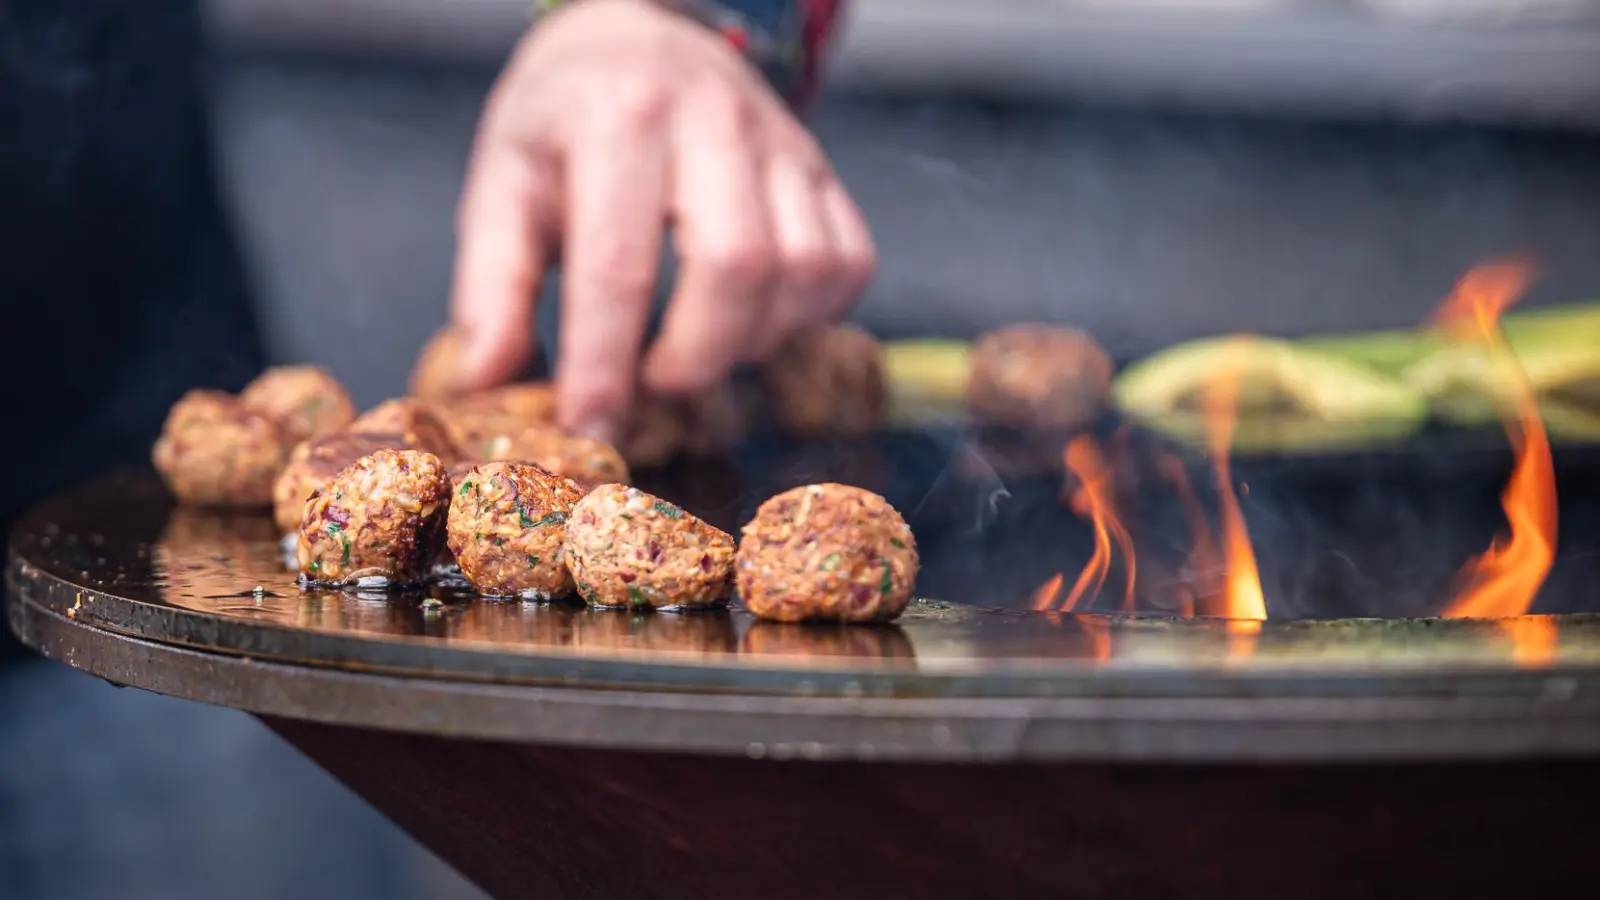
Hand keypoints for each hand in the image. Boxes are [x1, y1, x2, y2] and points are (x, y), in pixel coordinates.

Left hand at [450, 0, 874, 441]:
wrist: (641, 36)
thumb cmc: (564, 123)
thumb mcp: (503, 183)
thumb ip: (491, 285)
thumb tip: (487, 381)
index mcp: (617, 120)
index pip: (619, 266)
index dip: (604, 366)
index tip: (589, 429)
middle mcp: (712, 120)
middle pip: (735, 268)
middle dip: (695, 358)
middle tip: (652, 385)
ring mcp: (781, 142)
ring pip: (803, 271)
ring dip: (753, 341)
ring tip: (699, 348)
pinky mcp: (822, 169)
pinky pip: (848, 262)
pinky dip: (808, 316)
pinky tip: (753, 319)